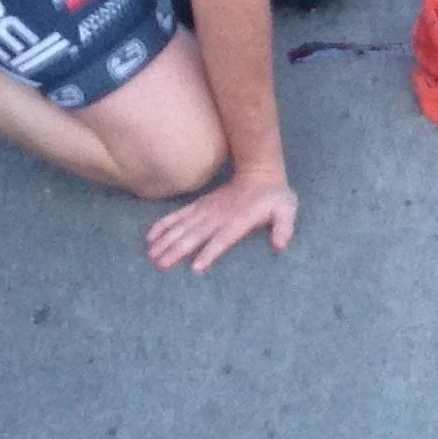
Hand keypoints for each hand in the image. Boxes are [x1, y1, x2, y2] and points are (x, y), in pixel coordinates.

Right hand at [147, 170, 296, 271]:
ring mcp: (206, 210)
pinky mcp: (199, 206)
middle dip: (177, 250)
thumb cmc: (274, 196)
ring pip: (182, 227)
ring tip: (151, 254)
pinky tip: (150, 236)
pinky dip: (164, 225)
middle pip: (195, 235)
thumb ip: (284, 227)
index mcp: (238, 221)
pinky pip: (178, 216)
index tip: (195, 267)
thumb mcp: (286, 210)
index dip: (210, 252)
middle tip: (160, 265)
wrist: (259, 172)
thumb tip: (281, 246)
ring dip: (166, 240)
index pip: (222, 239)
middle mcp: (218, 217)